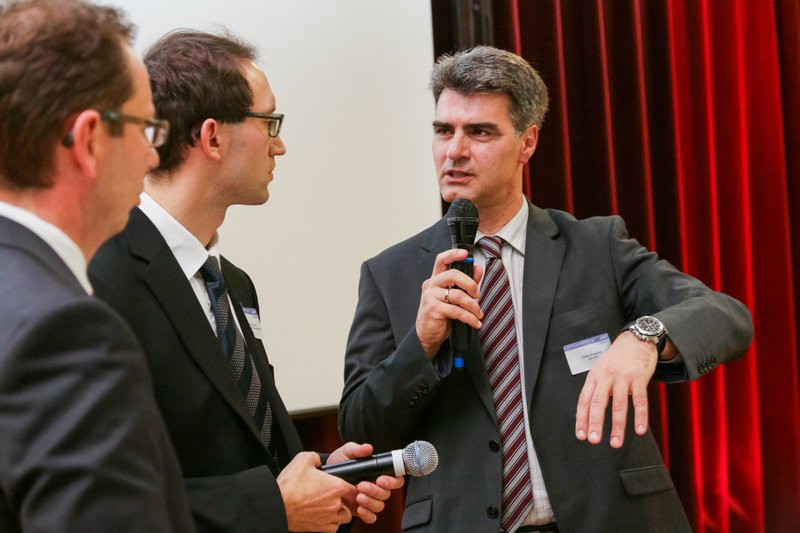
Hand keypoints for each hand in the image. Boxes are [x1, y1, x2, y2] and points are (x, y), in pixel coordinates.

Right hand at [277, 452, 354, 532]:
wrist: (277, 506)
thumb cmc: (289, 486)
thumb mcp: (303, 459)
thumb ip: (316, 457)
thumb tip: (318, 460)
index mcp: (336, 487)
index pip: (355, 488)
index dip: (352, 487)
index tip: (346, 486)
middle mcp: (336, 504)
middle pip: (351, 504)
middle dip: (346, 500)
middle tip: (335, 496)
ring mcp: (329, 518)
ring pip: (344, 517)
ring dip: (340, 512)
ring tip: (329, 506)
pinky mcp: (320, 529)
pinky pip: (333, 528)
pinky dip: (330, 523)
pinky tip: (322, 515)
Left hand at [327, 442, 404, 522]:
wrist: (325, 477)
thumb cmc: (339, 463)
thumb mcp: (347, 452)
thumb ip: (358, 449)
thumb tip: (368, 448)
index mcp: (377, 473)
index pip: (395, 479)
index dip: (392, 481)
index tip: (381, 479)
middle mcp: (376, 487)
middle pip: (386, 494)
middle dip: (375, 491)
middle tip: (362, 485)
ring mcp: (369, 499)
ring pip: (379, 506)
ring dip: (370, 502)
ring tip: (358, 496)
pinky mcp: (360, 510)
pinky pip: (371, 517)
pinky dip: (367, 514)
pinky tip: (358, 508)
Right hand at [416, 248, 483, 357]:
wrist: (427, 334)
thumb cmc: (440, 314)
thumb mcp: (453, 297)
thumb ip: (465, 283)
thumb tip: (478, 269)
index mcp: (436, 279)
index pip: (441, 260)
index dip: (453, 254)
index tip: (465, 254)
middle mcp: (431, 285)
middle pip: (453, 275)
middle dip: (470, 284)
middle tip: (477, 295)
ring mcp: (430, 296)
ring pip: (458, 295)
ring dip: (473, 306)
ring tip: (478, 314)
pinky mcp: (433, 309)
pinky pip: (457, 310)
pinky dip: (469, 317)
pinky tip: (475, 323)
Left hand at [575, 331, 657, 447]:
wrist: (636, 339)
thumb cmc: (617, 357)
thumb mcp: (600, 369)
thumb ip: (595, 389)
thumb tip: (587, 412)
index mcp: (594, 376)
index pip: (584, 400)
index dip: (581, 418)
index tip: (580, 435)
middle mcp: (606, 377)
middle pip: (598, 403)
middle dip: (595, 423)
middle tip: (594, 440)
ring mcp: (623, 377)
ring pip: (619, 404)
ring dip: (617, 426)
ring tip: (616, 442)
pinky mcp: (639, 377)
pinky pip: (640, 400)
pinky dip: (640, 416)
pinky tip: (640, 429)